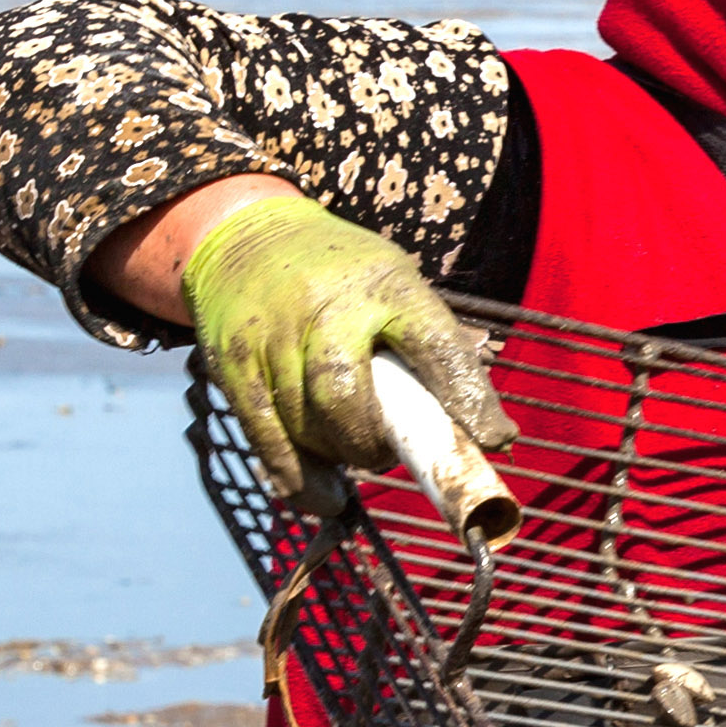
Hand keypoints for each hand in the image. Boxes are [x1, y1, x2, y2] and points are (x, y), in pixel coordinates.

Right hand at [178, 195, 512, 491]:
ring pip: (307, 427)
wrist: (243, 232)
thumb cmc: (340, 274)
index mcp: (384, 285)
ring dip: (338, 458)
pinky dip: (299, 479)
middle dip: (371, 444)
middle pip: (347, 398)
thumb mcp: (393, 282)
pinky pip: (269, 440)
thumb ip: (432, 346)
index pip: (434, 346)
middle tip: (385, 451)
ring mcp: (273, 338)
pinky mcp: (234, 366)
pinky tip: (322, 494)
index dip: (465, 400)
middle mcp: (325, 308)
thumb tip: (491, 435)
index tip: (491, 441)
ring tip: (353, 451)